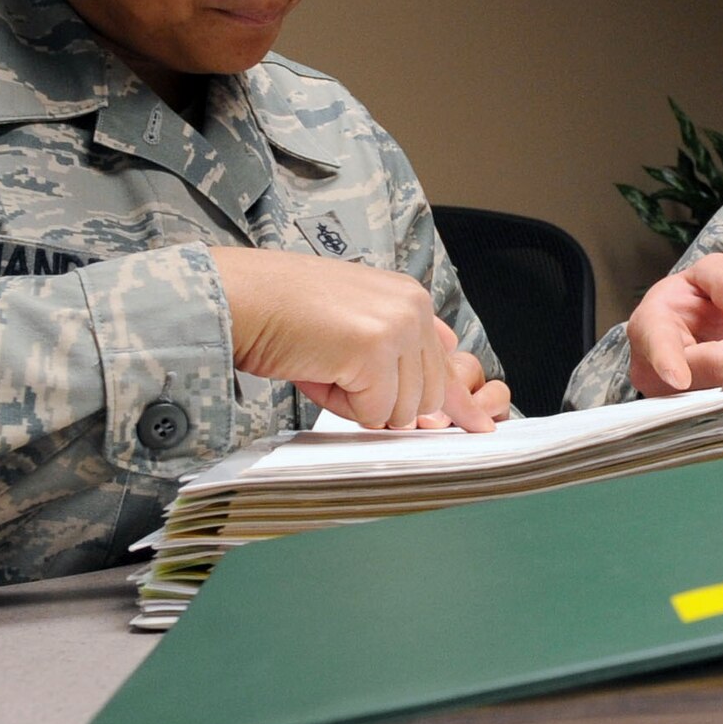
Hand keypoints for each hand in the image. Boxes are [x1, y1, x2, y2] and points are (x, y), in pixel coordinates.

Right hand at [210, 248, 496, 430]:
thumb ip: (396, 356)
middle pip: (430, 396)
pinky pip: (375, 413)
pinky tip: (319, 371)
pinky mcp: (374, 350)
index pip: (447, 363)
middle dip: (385, 402)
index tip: (482, 426)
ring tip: (324, 366)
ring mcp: (396, 327)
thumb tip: (430, 410)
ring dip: (360, 405)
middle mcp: (412, 307)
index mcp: (409, 298)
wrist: (240, 298)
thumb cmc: (282, 313)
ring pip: (404, 410)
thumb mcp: (352, 326)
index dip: (457, 402)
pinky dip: (342, 407)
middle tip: (339, 373)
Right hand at [625, 252, 722, 396]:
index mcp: (650, 327)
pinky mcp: (701, 417)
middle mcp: (656, 373)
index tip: (678, 378)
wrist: (684, 328)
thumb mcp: (706, 274)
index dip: (669, 363)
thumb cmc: (688, 302)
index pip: (658, 347)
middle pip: (716, 369)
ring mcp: (677, 401)